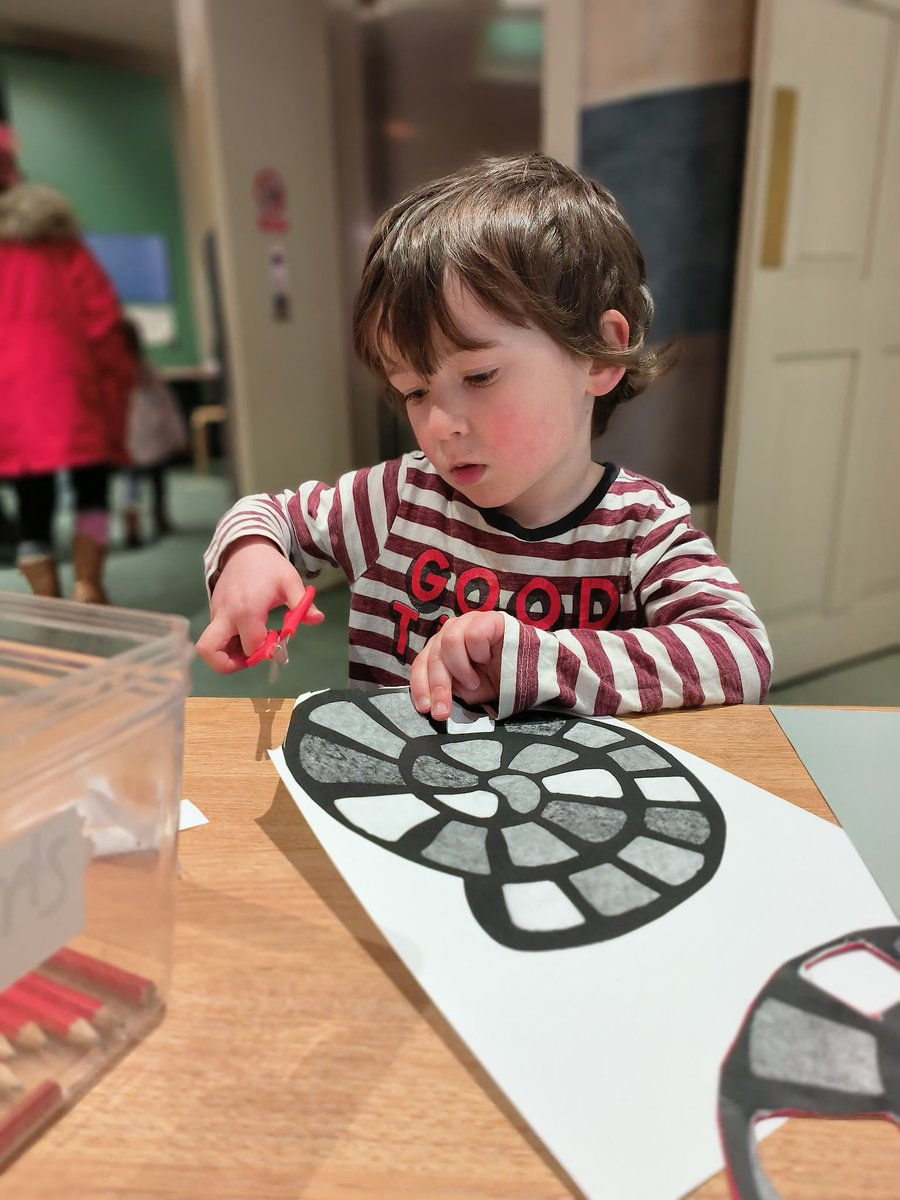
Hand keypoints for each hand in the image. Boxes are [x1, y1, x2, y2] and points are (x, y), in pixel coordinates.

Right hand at [196, 536, 323, 673]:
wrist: (245, 548)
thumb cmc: (270, 567)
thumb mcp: (290, 582)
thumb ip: (302, 604)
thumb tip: (317, 619)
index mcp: (247, 610)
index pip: (251, 646)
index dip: (266, 652)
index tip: (278, 643)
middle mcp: (225, 614)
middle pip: (209, 651)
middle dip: (229, 664)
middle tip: (251, 659)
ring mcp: (216, 613)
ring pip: (209, 646)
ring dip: (227, 655)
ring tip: (249, 648)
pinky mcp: (213, 612)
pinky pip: (214, 635)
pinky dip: (227, 642)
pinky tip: (246, 634)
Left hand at [409, 611, 504, 720]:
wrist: (530, 671)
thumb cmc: (496, 678)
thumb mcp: (467, 691)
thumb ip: (449, 691)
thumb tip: (432, 702)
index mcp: (440, 649)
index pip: (421, 664)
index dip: (420, 686)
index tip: (425, 708)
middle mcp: (450, 632)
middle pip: (433, 656)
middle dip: (438, 687)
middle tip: (444, 711)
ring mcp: (468, 623)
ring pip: (450, 642)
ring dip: (461, 668)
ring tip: (473, 681)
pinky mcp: (488, 619)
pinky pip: (474, 635)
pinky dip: (480, 653)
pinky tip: (488, 659)